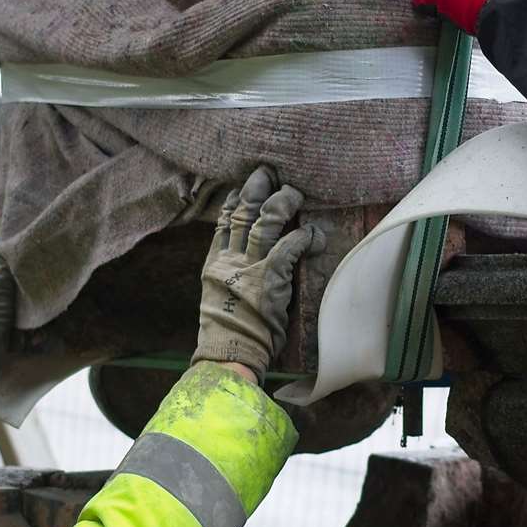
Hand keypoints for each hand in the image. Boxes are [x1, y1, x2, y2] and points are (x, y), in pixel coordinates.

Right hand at [192, 167, 322, 381]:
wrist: (227, 353)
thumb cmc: (225, 337)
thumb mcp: (216, 302)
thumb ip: (227, 282)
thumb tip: (239, 275)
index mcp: (214, 265)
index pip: (222, 224)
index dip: (233, 203)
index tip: (241, 188)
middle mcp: (229, 260)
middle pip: (242, 214)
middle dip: (256, 190)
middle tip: (266, 172)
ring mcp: (250, 266)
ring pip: (266, 222)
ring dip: (282, 203)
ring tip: (294, 191)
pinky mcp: (270, 277)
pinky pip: (290, 247)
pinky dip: (302, 237)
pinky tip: (312, 232)